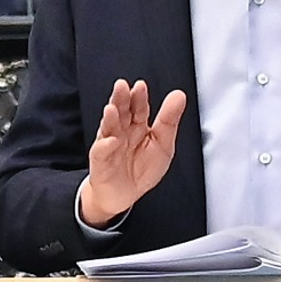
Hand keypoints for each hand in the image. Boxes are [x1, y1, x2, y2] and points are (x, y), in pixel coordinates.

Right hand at [80, 80, 187, 228]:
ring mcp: (110, 144)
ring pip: (108, 128)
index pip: (139, 108)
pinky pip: (102, 152)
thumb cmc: (141, 168)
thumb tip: (179, 96)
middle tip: (122, 87)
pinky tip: (112, 140)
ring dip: (110, 118)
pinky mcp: (101, 161)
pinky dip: (106, 146)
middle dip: (121, 99)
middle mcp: (122, 131)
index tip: (141, 86)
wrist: (123, 194)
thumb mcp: (163, 144)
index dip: (139, 97)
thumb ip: (169, 120)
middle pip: (121, 112)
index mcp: (138, 126)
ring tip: (112, 109)